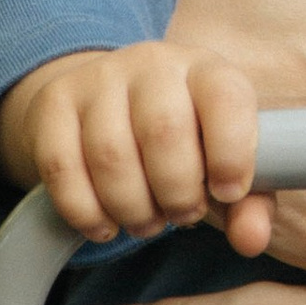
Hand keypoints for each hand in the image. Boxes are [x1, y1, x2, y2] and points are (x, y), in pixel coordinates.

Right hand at [0, 44, 268, 253]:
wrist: (108, 107)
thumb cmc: (184, 144)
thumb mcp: (223, 164)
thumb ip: (248, 204)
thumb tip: (251, 241)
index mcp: (206, 71)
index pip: (226, 97)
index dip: (232, 153)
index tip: (227, 192)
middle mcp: (152, 63)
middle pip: (164, 132)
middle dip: (176, 193)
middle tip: (180, 215)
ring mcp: (98, 79)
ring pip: (110, 155)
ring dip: (132, 208)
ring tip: (145, 221)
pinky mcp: (54, 104)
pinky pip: (61, 168)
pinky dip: (85, 211)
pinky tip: (104, 223)